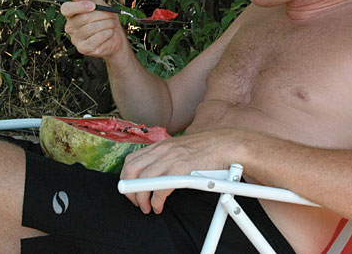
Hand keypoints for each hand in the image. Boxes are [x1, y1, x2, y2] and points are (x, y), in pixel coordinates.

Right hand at [61, 0, 125, 58]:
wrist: (114, 36)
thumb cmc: (104, 18)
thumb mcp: (97, 2)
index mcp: (71, 15)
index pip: (66, 9)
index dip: (79, 6)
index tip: (93, 5)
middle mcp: (70, 27)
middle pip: (83, 18)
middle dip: (101, 15)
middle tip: (111, 15)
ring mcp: (75, 39)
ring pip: (91, 28)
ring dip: (106, 24)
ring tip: (112, 24)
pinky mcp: (83, 48)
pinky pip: (96, 38)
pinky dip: (107, 33)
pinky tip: (110, 32)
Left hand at [120, 128, 239, 214]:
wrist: (225, 144)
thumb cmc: (206, 148)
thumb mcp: (180, 148)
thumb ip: (166, 157)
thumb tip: (155, 171)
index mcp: (160, 145)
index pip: (131, 160)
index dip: (126, 177)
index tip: (130, 189)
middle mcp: (162, 150)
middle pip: (132, 170)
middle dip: (129, 190)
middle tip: (135, 201)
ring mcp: (170, 159)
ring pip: (142, 181)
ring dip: (141, 199)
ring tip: (147, 207)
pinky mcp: (181, 170)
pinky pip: (160, 189)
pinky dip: (156, 201)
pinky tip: (159, 206)